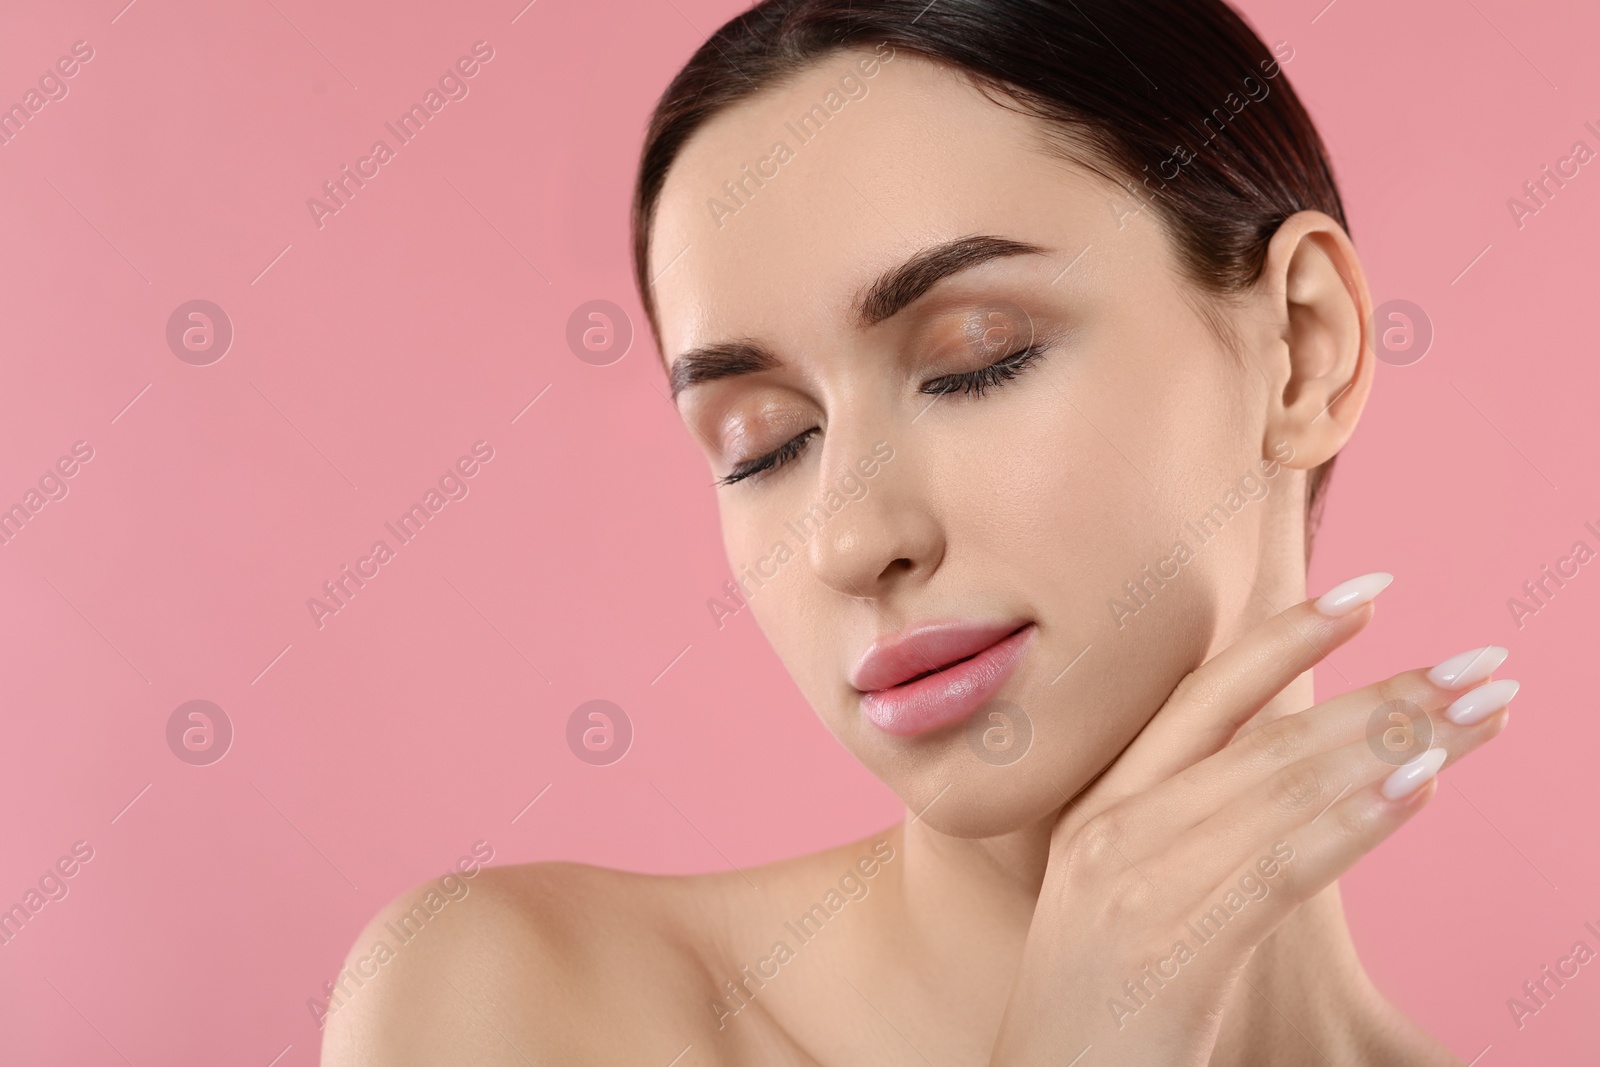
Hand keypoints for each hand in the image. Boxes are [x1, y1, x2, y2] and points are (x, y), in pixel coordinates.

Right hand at [986, 575, 1513, 1064]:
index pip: (1205, 695)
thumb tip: (1294, 777)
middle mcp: (1114, 826)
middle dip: (1386, 692)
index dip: (1290, 637)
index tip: (1372, 590)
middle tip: (1483, 665)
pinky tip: (1422, 785)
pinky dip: (1359, 819)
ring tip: (1482, 714)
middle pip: (1269, 735)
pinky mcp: (1175, 946)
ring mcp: (1138, 881)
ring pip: (1287, 787)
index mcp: (1099, 804)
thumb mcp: (1126, 894)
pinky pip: (1284, 865)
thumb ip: (1187, 828)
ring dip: (1398, 742)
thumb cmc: (1099, 1004)